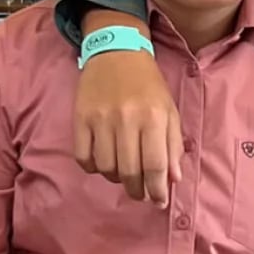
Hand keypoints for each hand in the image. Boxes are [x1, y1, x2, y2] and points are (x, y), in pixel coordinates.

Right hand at [72, 49, 181, 205]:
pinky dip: (93, 167)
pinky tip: (103, 162)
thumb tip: (173, 178)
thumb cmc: (148, 85)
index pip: (155, 165)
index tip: (159, 201)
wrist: (116, 52)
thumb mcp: (169, 110)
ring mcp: (100, 119)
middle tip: (141, 194)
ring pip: (106, 168)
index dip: (158, 189)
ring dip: (116, 179)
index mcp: (153, 117)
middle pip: (129, 171)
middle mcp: (126, 119)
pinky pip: (83, 157)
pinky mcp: (80, 118)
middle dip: (137, 191)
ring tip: (123, 174)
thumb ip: (173, 144)